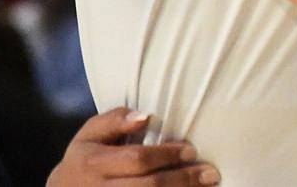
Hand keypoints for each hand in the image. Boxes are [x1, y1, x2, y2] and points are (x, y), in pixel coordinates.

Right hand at [47, 108, 218, 185]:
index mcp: (93, 163)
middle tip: (210, 173)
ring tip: (208, 186)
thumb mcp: (89, 134)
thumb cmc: (85, 158)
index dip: (167, 155)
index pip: (137, 160)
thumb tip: (146, 116)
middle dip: (183, 180)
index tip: (191, 150)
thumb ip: (114, 120)